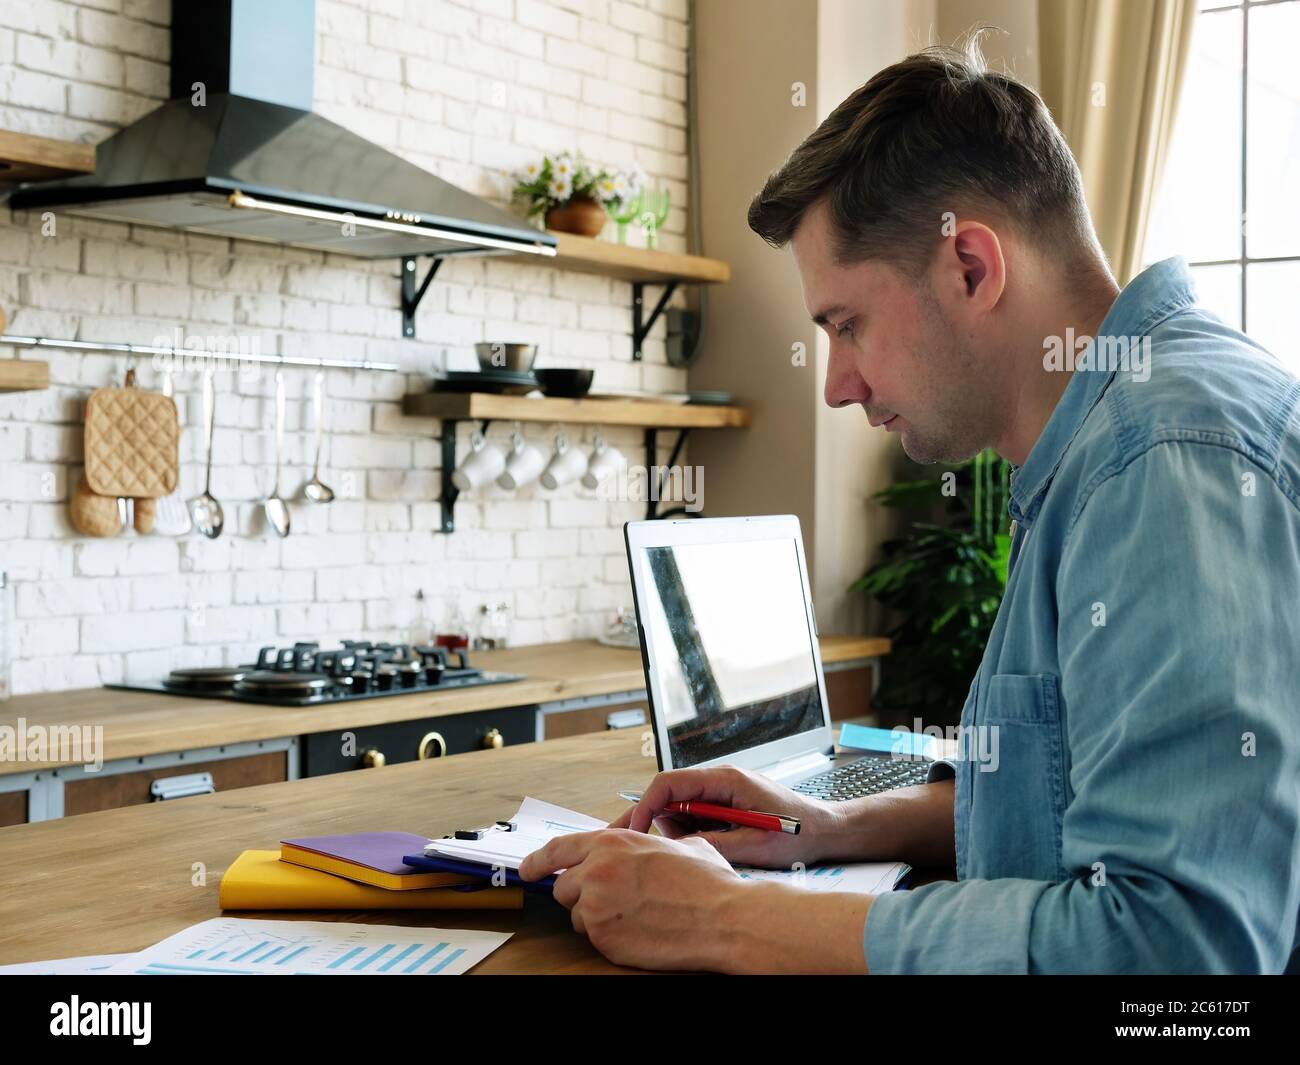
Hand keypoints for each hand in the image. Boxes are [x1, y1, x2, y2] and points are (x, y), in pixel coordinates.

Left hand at [518, 828, 743, 969]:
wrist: (723, 918)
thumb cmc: (708, 883)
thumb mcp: (675, 845)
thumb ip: (644, 845)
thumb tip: (642, 847)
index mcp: (612, 842)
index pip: (557, 851)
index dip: (538, 862)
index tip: (528, 869)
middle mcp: (597, 871)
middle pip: (564, 888)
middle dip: (582, 896)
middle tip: (611, 901)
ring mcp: (597, 907)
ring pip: (578, 916)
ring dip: (597, 918)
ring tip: (635, 915)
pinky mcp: (604, 938)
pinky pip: (594, 938)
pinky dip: (610, 937)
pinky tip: (639, 931)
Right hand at [608, 765, 845, 868]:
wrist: (828, 831)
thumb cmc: (799, 833)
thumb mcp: (753, 846)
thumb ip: (710, 844)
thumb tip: (674, 850)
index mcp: (725, 780)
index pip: (669, 784)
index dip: (645, 806)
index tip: (633, 832)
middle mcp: (721, 780)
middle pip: (669, 796)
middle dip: (657, 823)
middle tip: (648, 847)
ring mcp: (724, 791)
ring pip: (681, 810)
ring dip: (682, 833)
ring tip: (709, 850)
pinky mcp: (728, 804)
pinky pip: (697, 818)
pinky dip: (696, 835)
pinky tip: (717, 848)